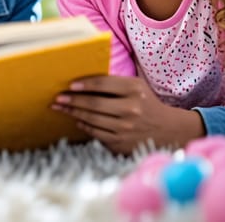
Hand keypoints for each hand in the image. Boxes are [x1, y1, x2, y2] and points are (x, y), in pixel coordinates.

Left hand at [51, 75, 204, 154]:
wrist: (167, 130)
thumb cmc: (146, 103)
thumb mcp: (136, 86)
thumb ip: (114, 83)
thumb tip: (82, 81)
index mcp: (134, 90)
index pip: (102, 84)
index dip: (83, 84)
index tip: (69, 85)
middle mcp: (131, 109)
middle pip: (93, 104)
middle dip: (72, 101)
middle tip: (57, 98)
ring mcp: (126, 128)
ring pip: (91, 119)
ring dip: (73, 113)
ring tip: (61, 108)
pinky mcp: (121, 143)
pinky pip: (96, 133)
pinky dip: (84, 125)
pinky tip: (78, 120)